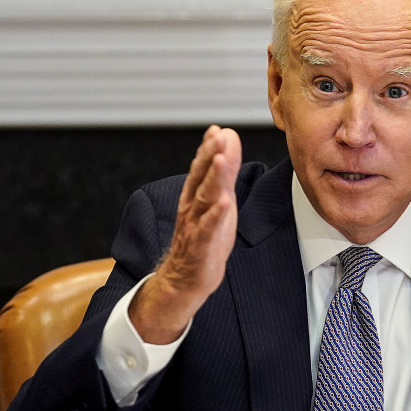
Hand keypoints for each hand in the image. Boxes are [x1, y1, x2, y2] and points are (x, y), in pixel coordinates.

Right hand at [128, 125, 241, 343]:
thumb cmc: (204, 239)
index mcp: (195, 197)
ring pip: (204, 199)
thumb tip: (225, 143)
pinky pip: (208, 229)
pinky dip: (215, 215)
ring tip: (221, 159)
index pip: (202, 168)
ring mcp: (196, 226)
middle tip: (219, 136)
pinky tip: (224, 202)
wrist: (185, 280)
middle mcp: (192, 208)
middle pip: (201, 178)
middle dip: (210, 155)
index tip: (219, 130)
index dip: (209, 148)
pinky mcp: (201, 246)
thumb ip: (221, 174)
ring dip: (213, 178)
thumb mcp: (216, 203)